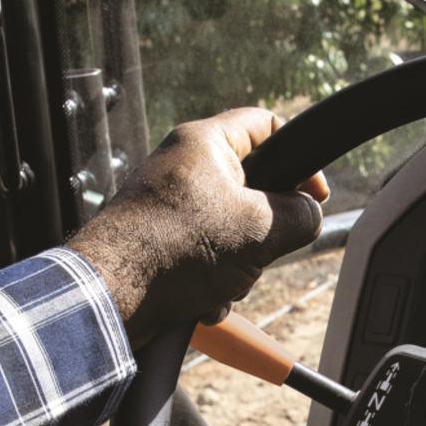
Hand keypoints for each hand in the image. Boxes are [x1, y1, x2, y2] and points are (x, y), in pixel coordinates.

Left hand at [68, 108, 325, 347]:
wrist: (111, 294)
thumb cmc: (176, 247)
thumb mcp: (260, 229)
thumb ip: (300, 216)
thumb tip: (308, 216)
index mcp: (206, 142)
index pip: (267, 126)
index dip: (301, 159)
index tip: (314, 194)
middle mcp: (182, 166)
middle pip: (251, 189)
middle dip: (264, 231)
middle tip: (265, 249)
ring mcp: (166, 204)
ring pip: (229, 231)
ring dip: (238, 266)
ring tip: (224, 282)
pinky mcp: (156, 240)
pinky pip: (202, 256)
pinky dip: (211, 282)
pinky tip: (202, 299)